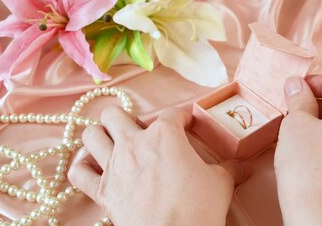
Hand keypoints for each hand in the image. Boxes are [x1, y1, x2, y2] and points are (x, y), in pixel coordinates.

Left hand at [68, 107, 238, 225]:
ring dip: (98, 136)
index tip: (186, 125)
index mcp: (164, 136)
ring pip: (90, 134)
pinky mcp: (101, 190)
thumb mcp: (220, 183)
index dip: (181, 117)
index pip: (172, 113)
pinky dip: (82, 169)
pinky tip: (93, 170)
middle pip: (114, 113)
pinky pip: (77, 172)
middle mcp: (133, 143)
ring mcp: (113, 165)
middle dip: (124, 118)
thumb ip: (230, 168)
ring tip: (110, 143)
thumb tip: (244, 165)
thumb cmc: (198, 208)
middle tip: (137, 132)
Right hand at [275, 75, 321, 224]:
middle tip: (293, 107)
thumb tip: (295, 85)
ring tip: (298, 129)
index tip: (297, 87)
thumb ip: (298, 100)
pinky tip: (310, 147)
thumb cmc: (311, 170)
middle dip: (319, 102)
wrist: (321, 218)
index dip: (318, 82)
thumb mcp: (297, 126)